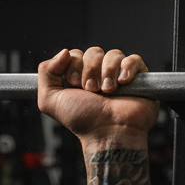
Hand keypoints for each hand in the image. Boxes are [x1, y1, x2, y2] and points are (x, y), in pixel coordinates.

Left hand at [37, 48, 157, 148]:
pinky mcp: (138, 77)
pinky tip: (123, 83)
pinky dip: (127, 68)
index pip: (74, 54)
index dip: (74, 66)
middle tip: (92, 91)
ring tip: (108, 92)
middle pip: (93, 52)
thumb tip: (64, 52)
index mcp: (78, 77)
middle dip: (90, 71)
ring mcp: (118, 75)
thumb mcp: (50, 100)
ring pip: (113, 54)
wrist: (109, 132)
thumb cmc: (82, 120)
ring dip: (107, 73)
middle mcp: (98, 74)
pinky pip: (134, 59)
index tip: (75, 85)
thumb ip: (46, 73)